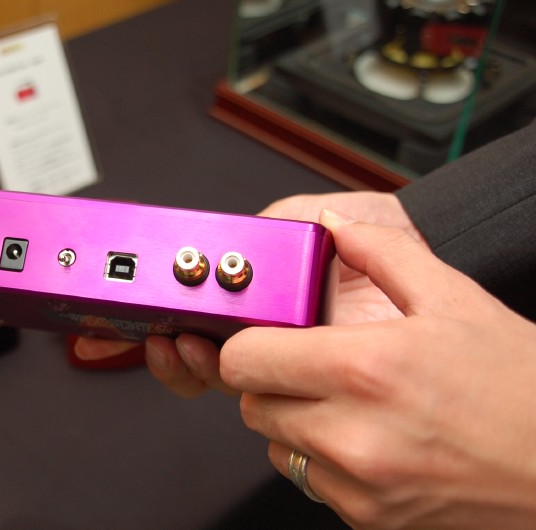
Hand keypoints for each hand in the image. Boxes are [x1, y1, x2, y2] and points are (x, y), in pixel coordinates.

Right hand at [76, 191, 422, 397]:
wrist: (421, 256)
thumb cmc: (371, 235)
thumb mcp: (303, 215)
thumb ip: (259, 228)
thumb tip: (221, 240)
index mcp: (251, 289)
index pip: (187, 303)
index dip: (149, 306)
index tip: (114, 302)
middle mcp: (258, 325)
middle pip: (185, 343)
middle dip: (151, 337)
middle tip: (138, 322)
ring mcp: (279, 357)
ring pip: (207, 371)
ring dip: (176, 357)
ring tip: (171, 336)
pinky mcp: (303, 379)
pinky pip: (250, 389)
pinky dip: (212, 374)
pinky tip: (203, 354)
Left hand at [220, 210, 535, 528]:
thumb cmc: (521, 387)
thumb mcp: (455, 298)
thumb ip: (382, 251)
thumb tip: (335, 226)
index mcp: (364, 369)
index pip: (244, 359)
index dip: (249, 341)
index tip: (267, 335)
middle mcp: (351, 434)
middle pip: (252, 402)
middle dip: (270, 379)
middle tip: (310, 364)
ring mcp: (358, 483)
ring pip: (275, 443)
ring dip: (293, 418)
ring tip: (345, 400)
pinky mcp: (368, 516)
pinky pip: (309, 479)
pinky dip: (321, 458)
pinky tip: (365, 436)